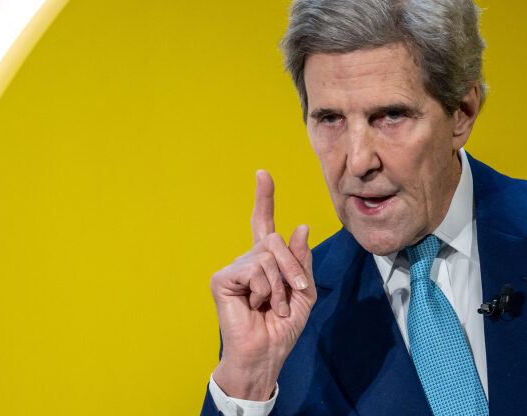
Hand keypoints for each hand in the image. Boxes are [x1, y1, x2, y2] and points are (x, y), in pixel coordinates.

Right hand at [210, 170, 316, 400]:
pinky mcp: (222, 278)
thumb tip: (301, 226)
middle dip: (292, 268)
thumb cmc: (282, 326)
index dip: (264, 199)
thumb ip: (301, 261)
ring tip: (272, 306)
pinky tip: (256, 306)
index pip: (264, 224)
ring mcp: (234, 268)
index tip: (263, 174)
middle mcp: (248, 260)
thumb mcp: (304, 292)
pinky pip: (254, 270)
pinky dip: (264, 291)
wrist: (266, 353)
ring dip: (280, 286)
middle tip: (295, 294)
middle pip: (274, 240)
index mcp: (266, 262)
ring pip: (267, 256)